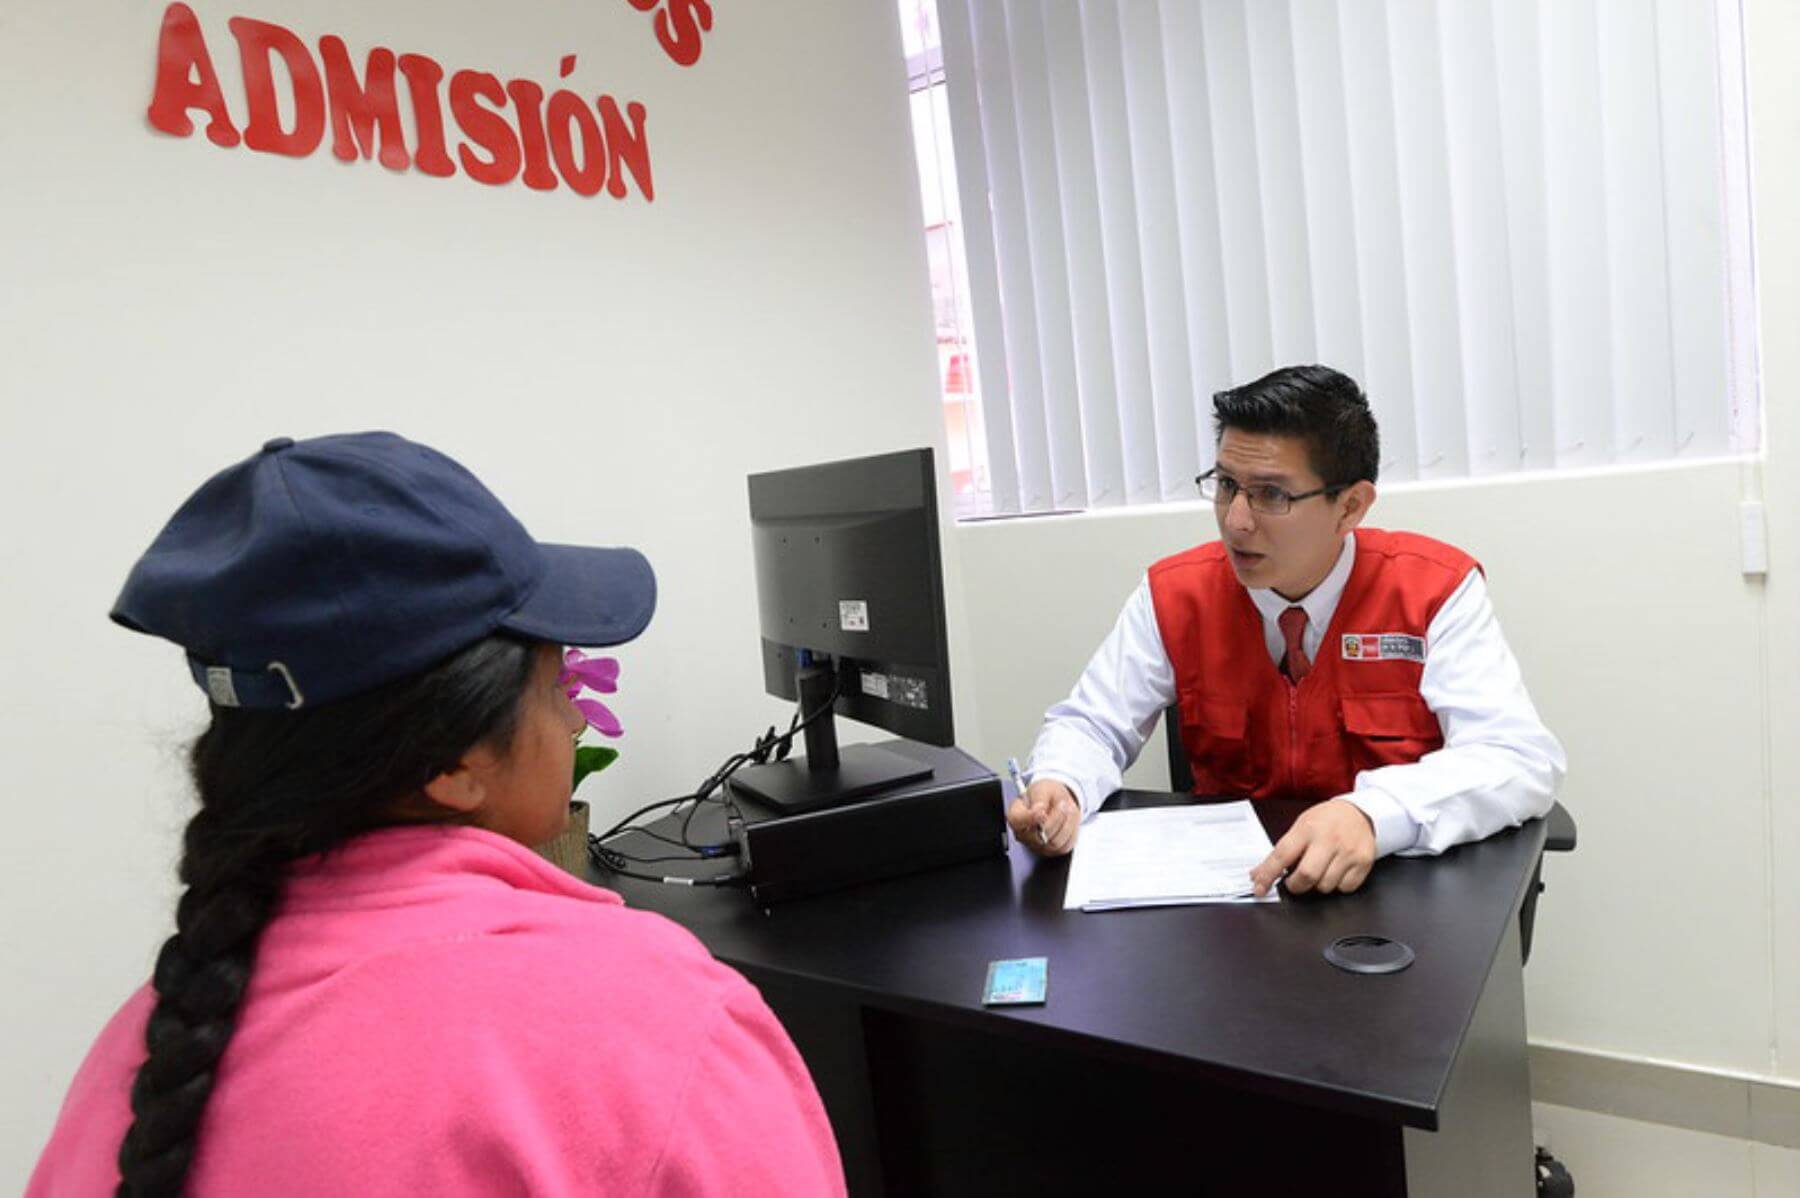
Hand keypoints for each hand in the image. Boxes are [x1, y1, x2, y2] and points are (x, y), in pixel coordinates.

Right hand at [1005, 779, 1080, 856]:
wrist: (1058, 801)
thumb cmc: (1046, 795)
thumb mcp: (1042, 788)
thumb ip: (1039, 797)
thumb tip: (1038, 809)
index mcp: (1016, 816)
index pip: (1017, 821)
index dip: (1031, 817)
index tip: (1042, 808)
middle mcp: (1023, 834)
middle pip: (1039, 834)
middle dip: (1056, 817)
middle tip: (1062, 803)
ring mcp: (1037, 845)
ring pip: (1055, 842)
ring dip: (1066, 823)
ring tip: (1066, 810)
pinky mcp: (1052, 851)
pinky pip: (1065, 845)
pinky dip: (1071, 831)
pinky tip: (1067, 821)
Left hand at [1250, 799, 1375, 896]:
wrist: (1359, 813)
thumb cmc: (1326, 821)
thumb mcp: (1301, 825)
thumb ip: (1283, 850)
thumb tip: (1259, 874)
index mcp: (1307, 828)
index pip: (1282, 855)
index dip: (1268, 874)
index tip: (1259, 888)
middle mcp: (1328, 840)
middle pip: (1307, 876)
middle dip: (1295, 886)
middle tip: (1294, 881)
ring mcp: (1348, 852)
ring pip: (1325, 886)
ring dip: (1317, 885)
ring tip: (1319, 870)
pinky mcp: (1364, 862)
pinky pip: (1345, 888)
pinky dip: (1337, 885)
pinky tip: (1336, 871)